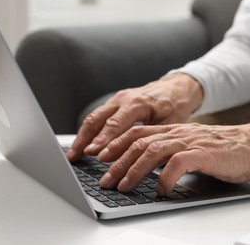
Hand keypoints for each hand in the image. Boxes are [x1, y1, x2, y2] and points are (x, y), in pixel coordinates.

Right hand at [66, 73, 202, 161]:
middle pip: (97, 119)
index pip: (115, 123)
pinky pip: (98, 116)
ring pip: (94, 117)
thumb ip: (152, 137)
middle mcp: (124, 98)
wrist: (175, 88)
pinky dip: (89, 131)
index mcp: (138, 103)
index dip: (103, 140)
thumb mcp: (169, 123)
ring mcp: (117, 99)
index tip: (92, 153)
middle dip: (84, 139)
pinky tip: (84, 144)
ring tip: (74, 154)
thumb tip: (141, 161)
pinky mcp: (115, 102)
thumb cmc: (174, 105)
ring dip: (82, 136)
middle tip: (75, 156)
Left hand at [97, 117, 249, 194]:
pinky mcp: (203, 153)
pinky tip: (161, 189)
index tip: (101, 158)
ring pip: (153, 151)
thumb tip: (149, 169)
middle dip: (117, 162)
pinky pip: (178, 163)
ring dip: (134, 170)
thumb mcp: (191, 146)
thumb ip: (171, 152)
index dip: (116, 144)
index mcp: (174, 130)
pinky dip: (165, 178)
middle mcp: (178, 133)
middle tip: (105, 180)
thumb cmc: (223, 149)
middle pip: (139, 143)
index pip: (137, 133)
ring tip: (124, 186)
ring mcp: (190, 142)